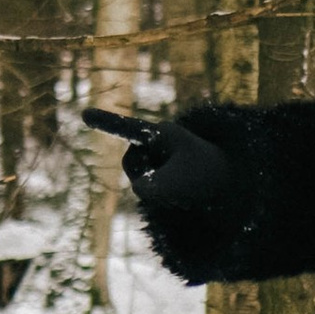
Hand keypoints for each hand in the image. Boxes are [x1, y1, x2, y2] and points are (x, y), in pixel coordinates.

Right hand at [84, 106, 231, 222]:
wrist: (230, 186)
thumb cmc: (207, 176)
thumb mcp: (180, 183)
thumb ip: (152, 187)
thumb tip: (138, 189)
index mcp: (162, 133)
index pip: (128, 128)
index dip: (105, 122)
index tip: (84, 113)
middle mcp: (155, 143)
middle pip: (131, 166)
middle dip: (149, 180)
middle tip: (179, 185)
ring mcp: (155, 159)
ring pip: (139, 182)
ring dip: (161, 193)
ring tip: (187, 190)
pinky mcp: (157, 175)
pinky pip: (147, 191)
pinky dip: (164, 199)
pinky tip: (183, 197)